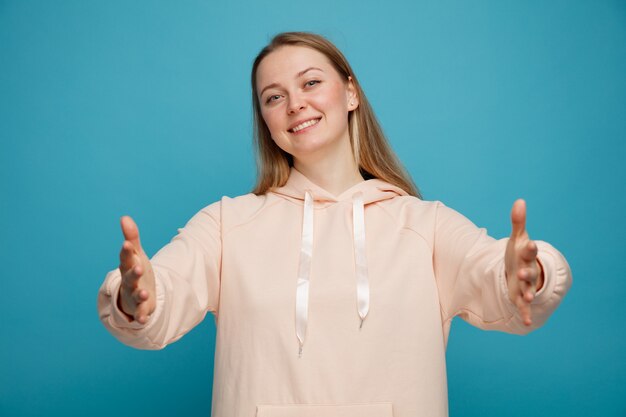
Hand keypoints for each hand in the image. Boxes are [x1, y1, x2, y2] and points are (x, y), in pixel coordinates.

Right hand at [117, 216, 155, 323]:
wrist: (136, 294)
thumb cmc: (135, 271)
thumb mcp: (136, 254)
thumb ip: (132, 237)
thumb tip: (124, 217)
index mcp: (129, 266)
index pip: (126, 258)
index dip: (127, 251)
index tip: (127, 244)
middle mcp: (130, 281)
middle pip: (130, 277)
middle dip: (133, 272)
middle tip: (138, 267)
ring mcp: (135, 295)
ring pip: (136, 294)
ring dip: (139, 294)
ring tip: (144, 292)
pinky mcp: (141, 308)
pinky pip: (140, 313)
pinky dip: (141, 316)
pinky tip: (144, 318)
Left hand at [505, 199, 543, 325]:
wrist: (522, 271)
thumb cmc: (518, 253)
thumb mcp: (516, 238)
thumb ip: (518, 222)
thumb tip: (520, 201)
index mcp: (526, 256)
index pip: (529, 251)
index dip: (529, 248)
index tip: (529, 243)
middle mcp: (528, 271)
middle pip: (528, 272)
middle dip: (525, 273)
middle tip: (521, 273)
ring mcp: (525, 285)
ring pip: (527, 290)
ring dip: (527, 293)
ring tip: (528, 298)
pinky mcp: (520, 296)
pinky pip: (523, 306)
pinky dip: (526, 313)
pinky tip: (527, 323)